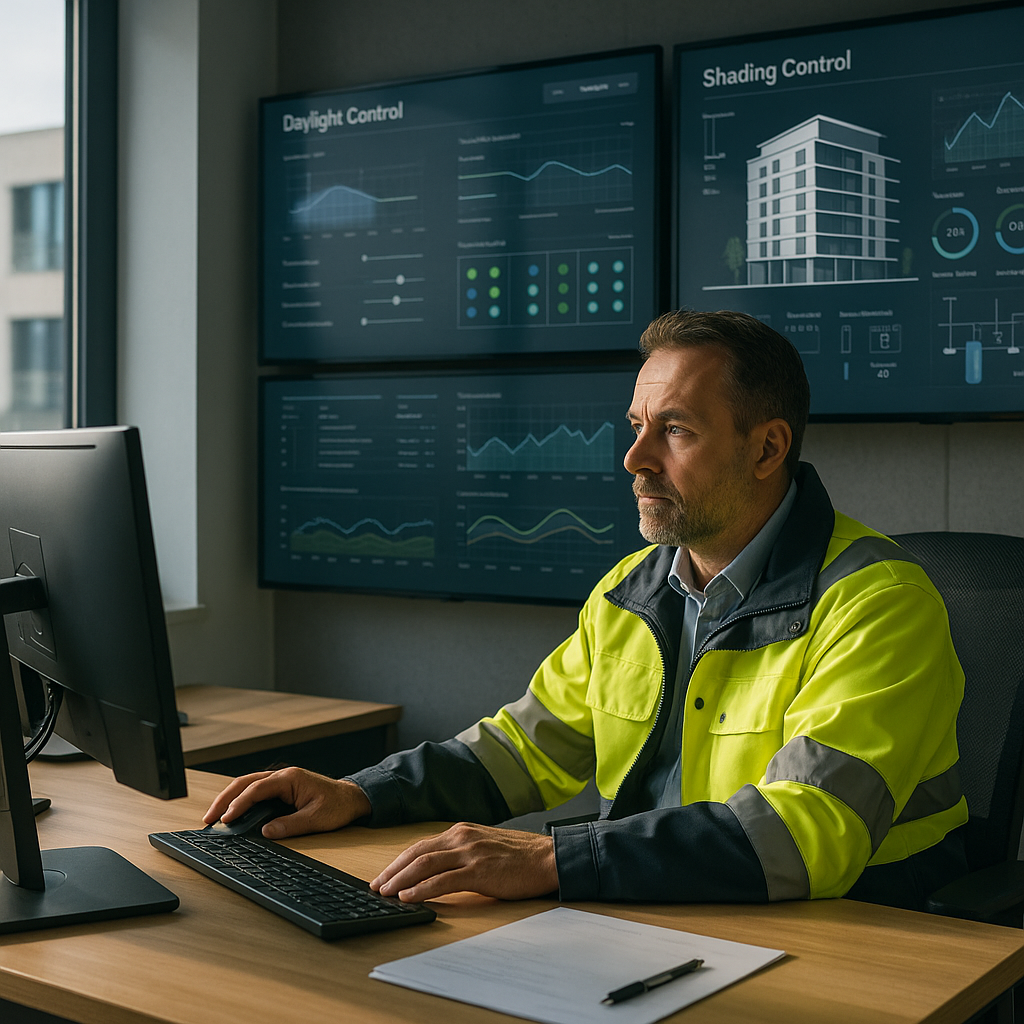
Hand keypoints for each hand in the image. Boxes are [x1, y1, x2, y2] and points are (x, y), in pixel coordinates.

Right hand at [202, 767, 370, 838]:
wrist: (352, 798)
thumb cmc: (337, 805)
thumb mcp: (316, 819)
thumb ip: (291, 825)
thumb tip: (266, 832)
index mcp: (290, 778)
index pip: (257, 788)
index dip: (239, 804)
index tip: (226, 819)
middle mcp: (282, 775)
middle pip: (245, 782)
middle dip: (225, 799)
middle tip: (208, 818)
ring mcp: (280, 780)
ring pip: (247, 784)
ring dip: (229, 798)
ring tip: (213, 816)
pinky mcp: (280, 788)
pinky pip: (255, 790)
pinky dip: (240, 799)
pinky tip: (231, 812)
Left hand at [370, 823, 556, 901]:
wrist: (548, 858)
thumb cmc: (521, 856)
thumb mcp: (486, 846)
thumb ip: (463, 853)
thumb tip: (439, 870)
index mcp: (462, 831)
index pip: (422, 845)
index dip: (399, 861)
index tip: (385, 875)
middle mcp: (462, 837)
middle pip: (417, 853)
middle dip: (392, 870)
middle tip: (376, 886)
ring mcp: (470, 853)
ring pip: (424, 865)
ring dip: (400, 880)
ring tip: (385, 893)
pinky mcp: (479, 872)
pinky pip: (442, 881)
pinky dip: (421, 889)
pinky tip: (409, 897)